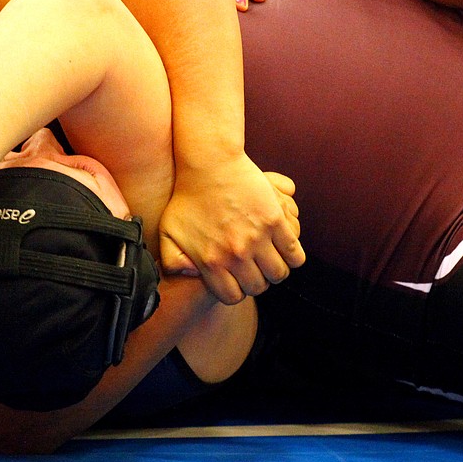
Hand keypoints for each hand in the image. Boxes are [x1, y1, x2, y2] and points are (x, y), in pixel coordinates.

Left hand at [158, 154, 304, 303]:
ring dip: (277, 271)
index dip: (238, 290)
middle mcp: (235, 255)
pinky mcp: (275, 220)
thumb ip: (173, 261)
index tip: (239, 279)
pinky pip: (294, 253)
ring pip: (279, 273)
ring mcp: (257, 238)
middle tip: (257, 269)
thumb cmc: (187, 197)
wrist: (209, 165)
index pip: (233, 296)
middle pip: (258, 286)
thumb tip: (191, 277)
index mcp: (211, 262)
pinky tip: (286, 250)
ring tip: (272, 261)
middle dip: (258, 281)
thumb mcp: (168, 232)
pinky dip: (294, 257)